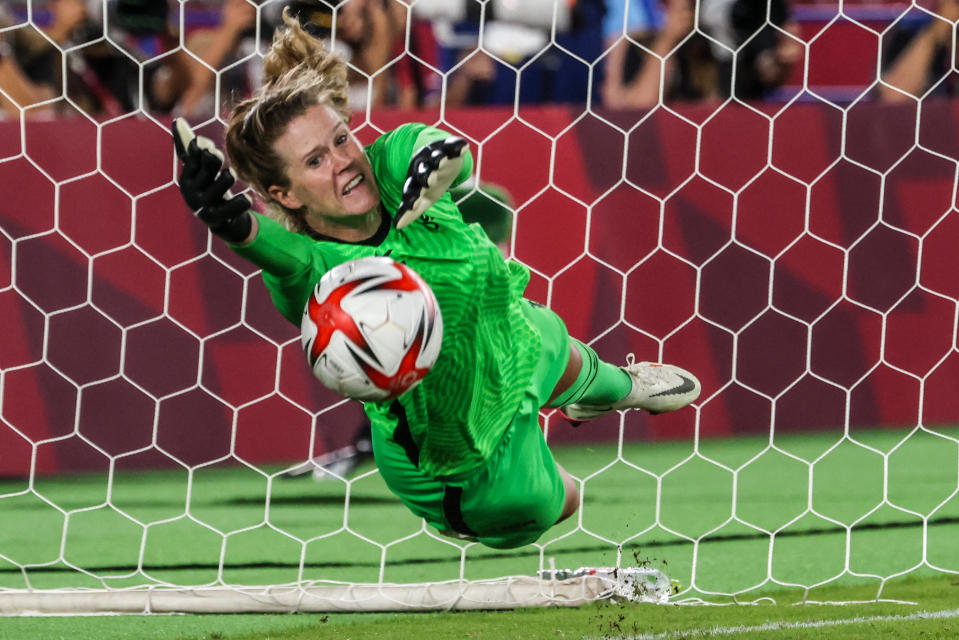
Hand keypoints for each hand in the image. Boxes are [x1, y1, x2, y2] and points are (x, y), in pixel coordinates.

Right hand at [172, 118, 252, 243]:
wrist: (225, 223)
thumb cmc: (213, 190)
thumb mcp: (202, 170)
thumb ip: (193, 150)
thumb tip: (177, 121)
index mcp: (187, 179)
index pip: (193, 156)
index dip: (203, 147)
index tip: (209, 145)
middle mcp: (192, 193)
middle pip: (209, 164)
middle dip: (215, 158)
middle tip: (218, 155)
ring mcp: (203, 207)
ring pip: (224, 180)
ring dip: (229, 175)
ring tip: (232, 175)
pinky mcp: (216, 219)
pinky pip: (234, 205)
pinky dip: (242, 201)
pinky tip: (248, 198)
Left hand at [395, 137, 468, 228]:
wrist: (443, 158)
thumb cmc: (431, 183)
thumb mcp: (424, 198)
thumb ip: (412, 211)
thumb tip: (397, 227)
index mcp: (416, 181)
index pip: (412, 190)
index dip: (412, 197)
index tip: (412, 206)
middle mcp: (424, 166)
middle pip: (422, 172)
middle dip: (425, 176)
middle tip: (429, 181)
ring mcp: (436, 155)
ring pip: (435, 157)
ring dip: (438, 159)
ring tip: (441, 160)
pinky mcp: (449, 146)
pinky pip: (453, 145)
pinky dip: (457, 145)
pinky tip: (463, 147)